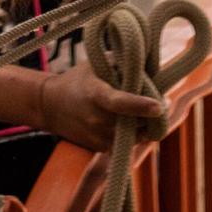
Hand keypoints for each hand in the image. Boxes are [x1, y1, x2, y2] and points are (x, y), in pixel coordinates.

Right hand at [34, 62, 164, 151]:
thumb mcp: (96, 64)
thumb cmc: (78, 79)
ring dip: (145, 124)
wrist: (51, 106)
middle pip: (135, 122)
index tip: (159, 106)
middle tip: (161, 102)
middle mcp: (96, 119)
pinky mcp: (100, 148)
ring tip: (145, 110)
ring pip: (136, 135)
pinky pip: (127, 142)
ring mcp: (98, 136)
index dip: (139, 105)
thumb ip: (122, 65)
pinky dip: (134, 132)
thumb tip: (150, 70)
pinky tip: (129, 119)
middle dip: (152, 115)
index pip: (119, 102)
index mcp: (95, 94)